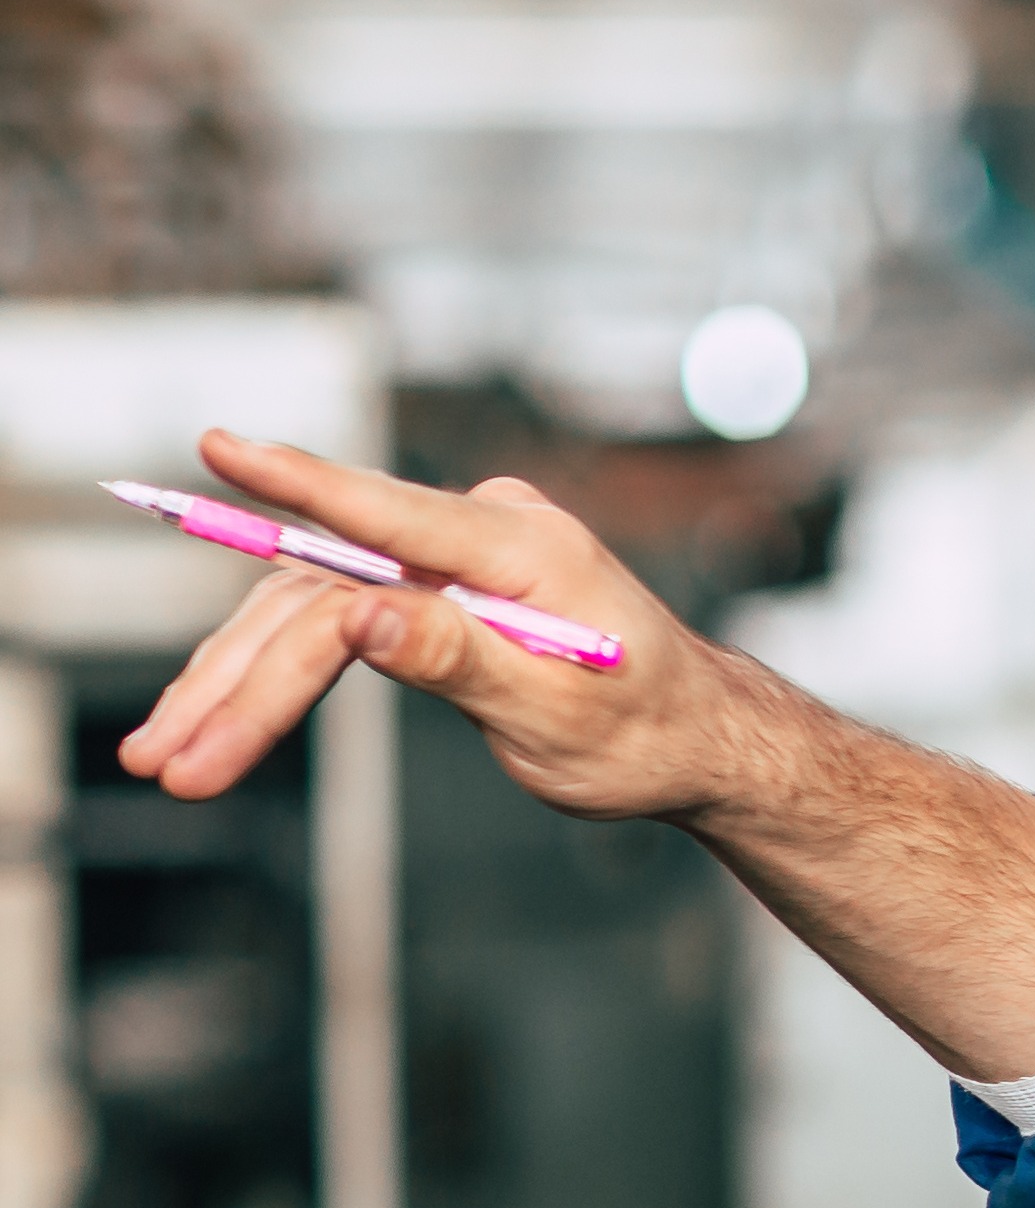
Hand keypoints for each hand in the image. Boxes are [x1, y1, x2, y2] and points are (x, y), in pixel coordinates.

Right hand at [118, 432, 753, 817]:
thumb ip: (457, 659)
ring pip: (311, 611)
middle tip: (165, 757)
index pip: (385, 512)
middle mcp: (481, 534)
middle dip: (239, 679)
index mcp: (522, 548)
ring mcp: (453, 556)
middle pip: (324, 592)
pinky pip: (333, 620)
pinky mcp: (435, 586)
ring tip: (167, 759)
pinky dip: (275, 674)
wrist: (695, 740)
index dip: (294, 484)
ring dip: (235, 685)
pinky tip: (214, 718)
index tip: (216, 447)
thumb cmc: (643, 734)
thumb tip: (361, 614)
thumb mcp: (554, 714)